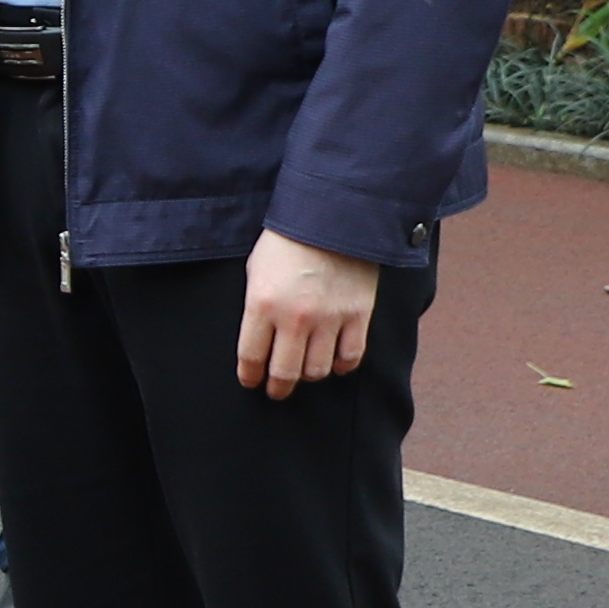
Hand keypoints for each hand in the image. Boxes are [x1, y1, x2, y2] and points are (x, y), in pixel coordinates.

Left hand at [238, 226, 381, 398]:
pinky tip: (333, 361)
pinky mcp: (358, 315)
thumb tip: (258, 340)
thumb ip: (256, 307)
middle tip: (276, 391)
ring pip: (317, 370)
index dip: (250, 376)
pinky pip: (351, 357)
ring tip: (304, 371)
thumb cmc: (287, 241)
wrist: (333, 216)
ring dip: (308, 376)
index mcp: (262, 304)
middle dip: (277, 388)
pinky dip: (341, 366)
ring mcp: (330, 318)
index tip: (251, 381)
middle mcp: (295, 317)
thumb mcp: (256, 270)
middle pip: (284, 373)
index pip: (251, 357)